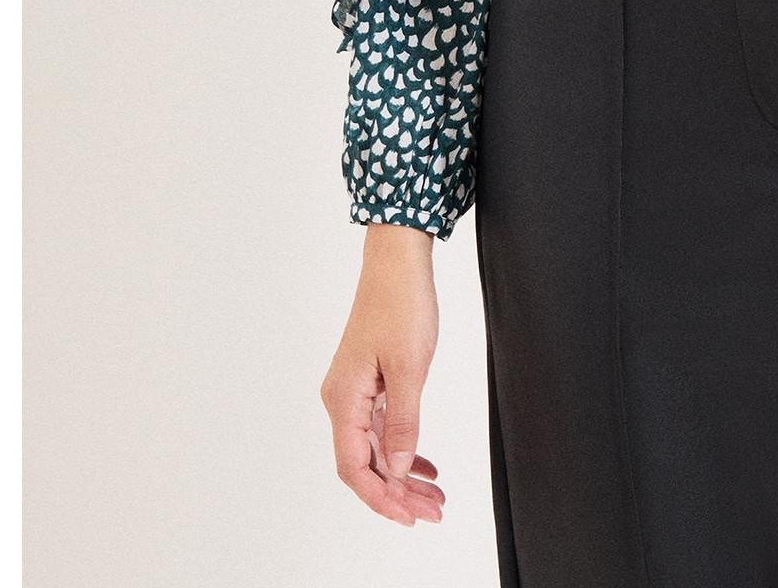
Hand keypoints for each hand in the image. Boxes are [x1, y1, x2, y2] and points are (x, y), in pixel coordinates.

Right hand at [320, 223, 447, 527]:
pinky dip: (403, 447)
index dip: (380, 498)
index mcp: (343, 398)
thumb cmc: (400, 303)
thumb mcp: (409, 365)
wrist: (398, 260)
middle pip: (365, 462)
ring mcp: (355, 391)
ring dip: (403, 474)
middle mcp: (342, 399)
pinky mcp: (370, 381)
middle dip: (397, 493)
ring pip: (376, 447)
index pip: (354, 466)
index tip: (409, 517)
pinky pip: (382, 427)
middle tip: (434, 511)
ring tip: (435, 495)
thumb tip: (398, 469)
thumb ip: (403, 420)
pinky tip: (424, 464)